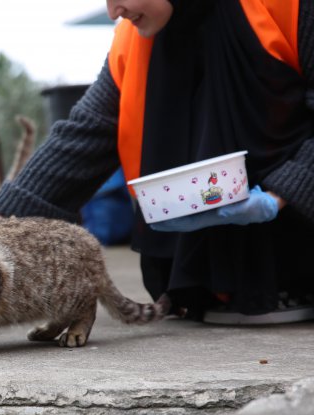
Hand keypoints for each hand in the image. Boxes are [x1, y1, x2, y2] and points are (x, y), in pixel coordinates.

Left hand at [150, 185, 279, 231]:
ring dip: (169, 206)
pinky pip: (192, 199)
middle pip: (181, 216)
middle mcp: (208, 213)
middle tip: (144, 210)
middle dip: (163, 216)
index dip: (169, 223)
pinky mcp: (213, 198)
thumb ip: (238, 211)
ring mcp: (210, 206)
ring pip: (185, 208)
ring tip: (151, 202)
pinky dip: (180, 196)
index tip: (153, 223)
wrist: (270, 200)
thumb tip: (220, 212)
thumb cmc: (260, 206)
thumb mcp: (252, 209)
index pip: (186, 223)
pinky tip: (170, 191)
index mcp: (213, 218)